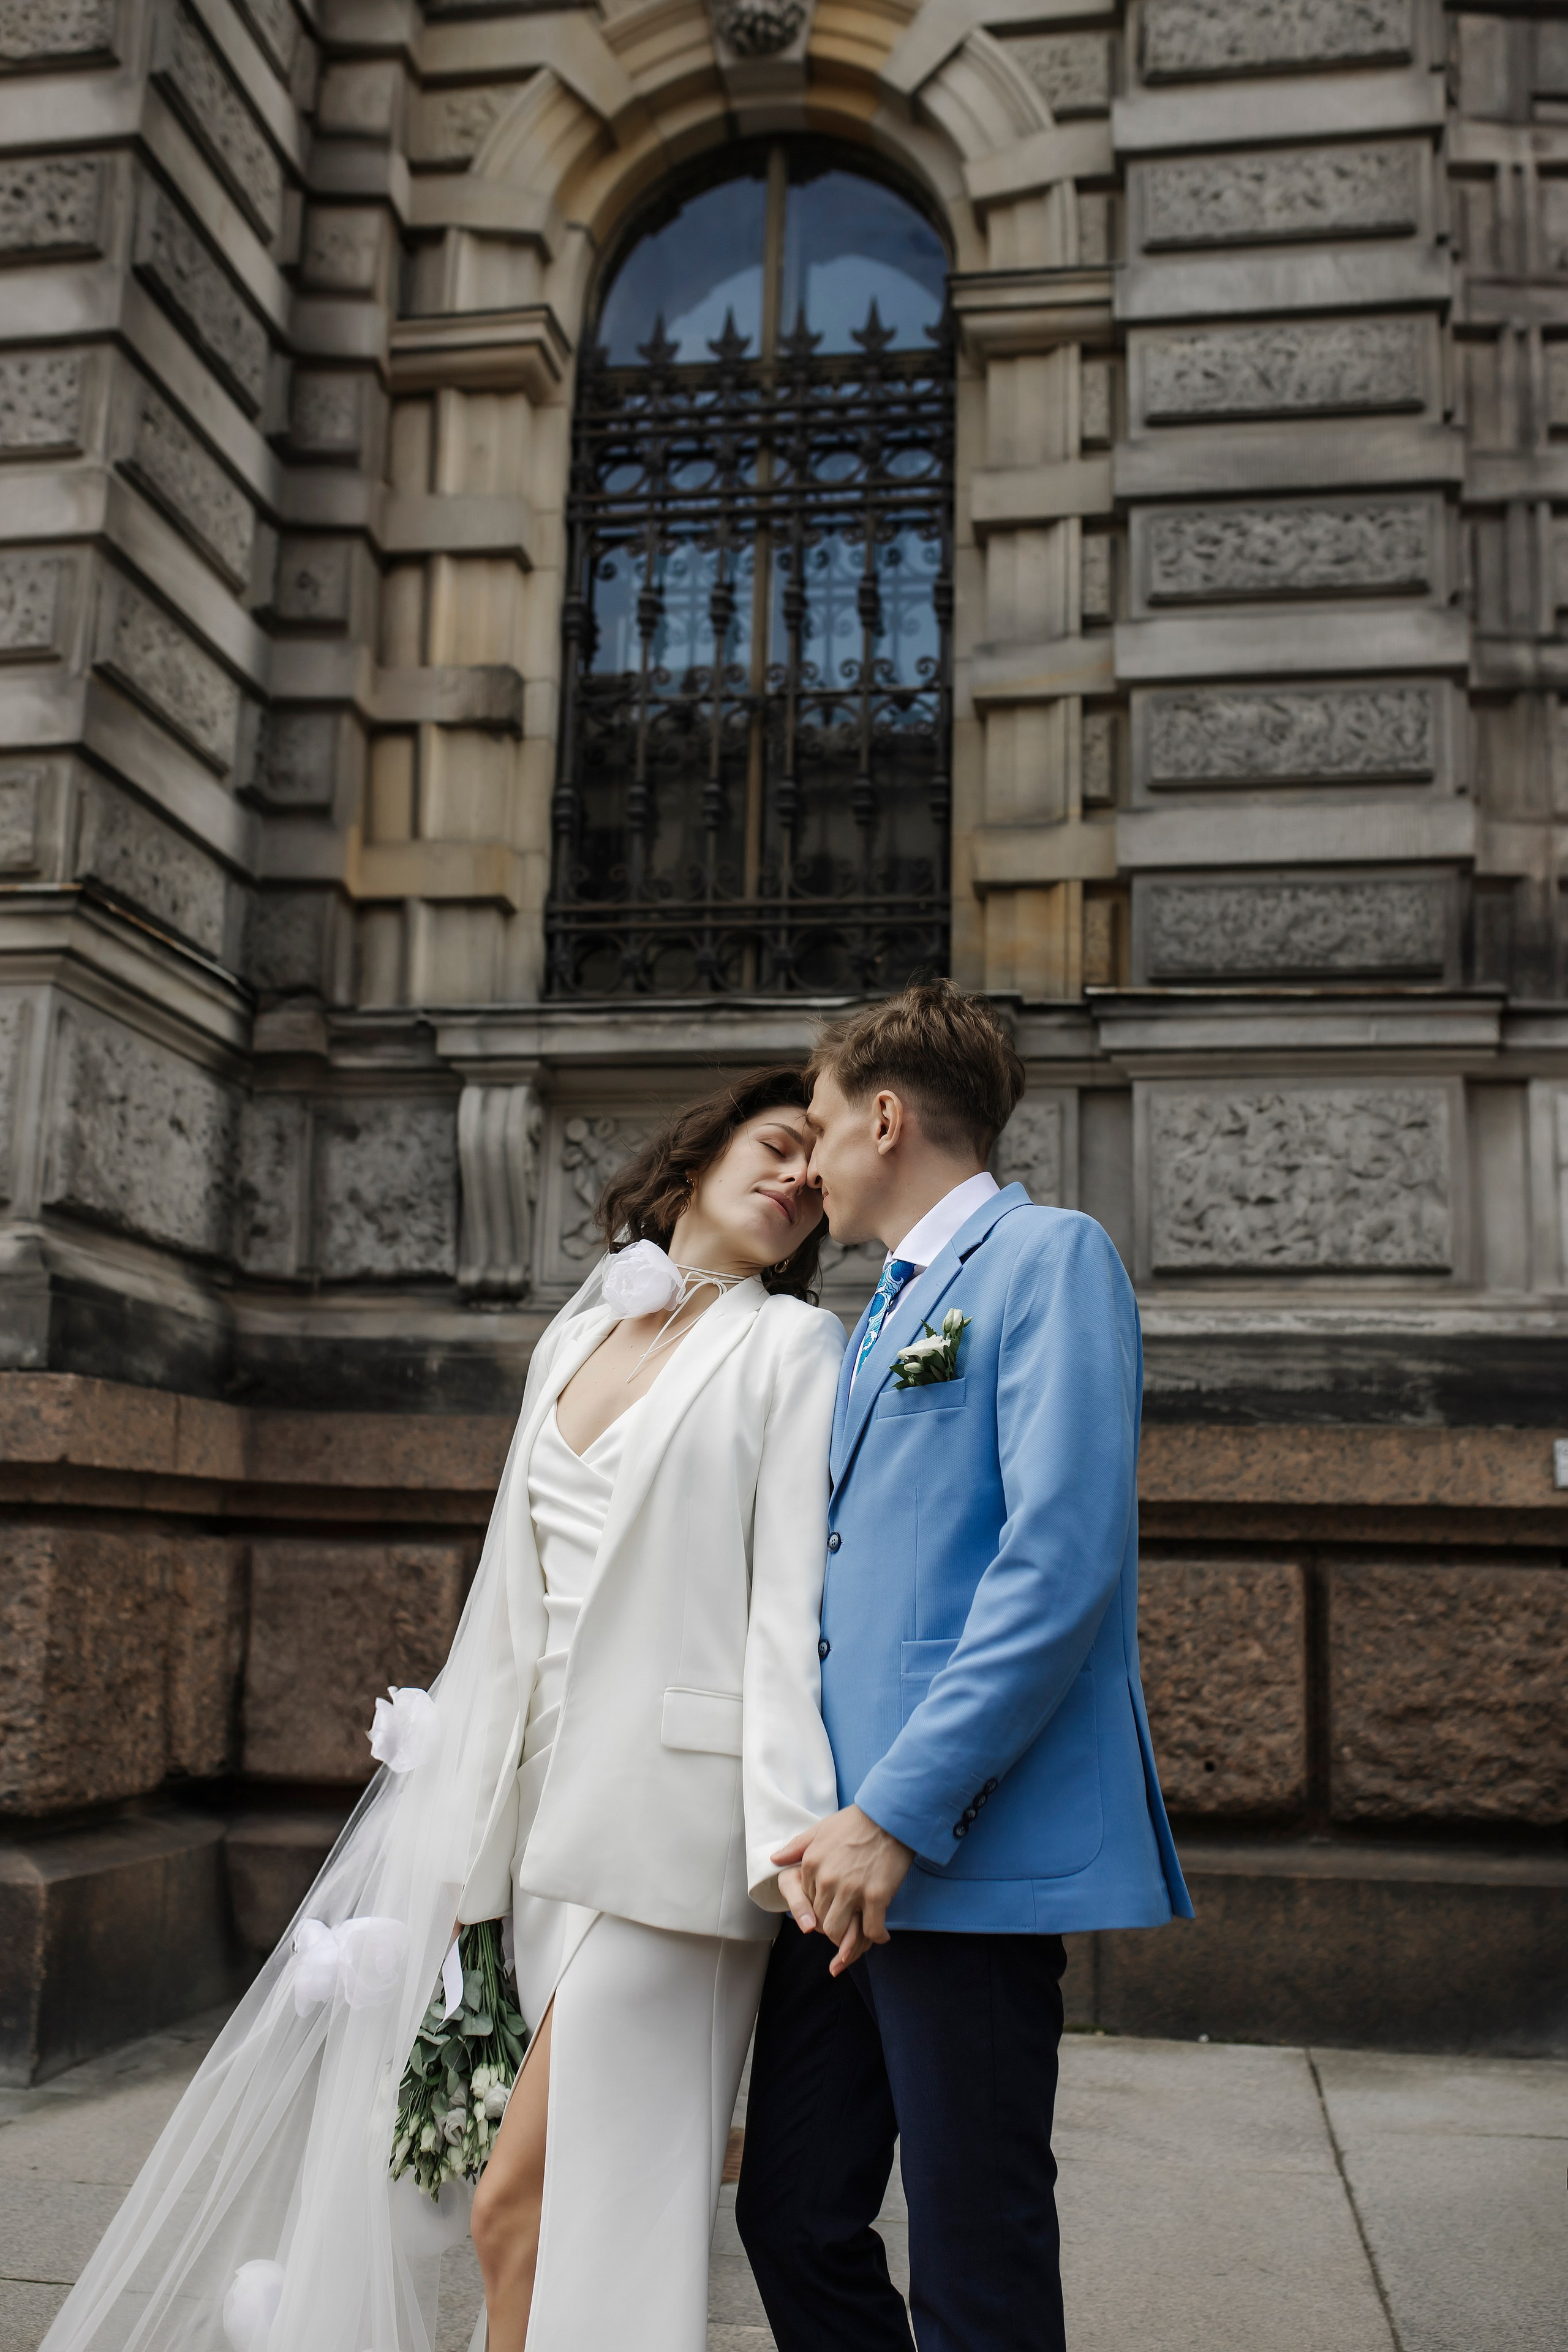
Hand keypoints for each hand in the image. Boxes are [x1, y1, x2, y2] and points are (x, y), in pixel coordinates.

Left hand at [772, 1807, 912, 1976]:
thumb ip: (796, 1847)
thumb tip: (774, 1859)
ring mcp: (851, 1889)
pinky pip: (870, 1930)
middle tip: (847, 1925)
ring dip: (849, 1939)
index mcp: (811, 1865)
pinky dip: (876, 1937)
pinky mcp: (875, 1896)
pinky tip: (881, 1935)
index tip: (833, 1909)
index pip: (806, 1903)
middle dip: (831, 1927)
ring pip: (839, 1932)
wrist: (889, 1815)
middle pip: (820, 1921)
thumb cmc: (856, 1821)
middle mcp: (827, 1880)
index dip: (818, 1910)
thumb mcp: (820, 1829)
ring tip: (859, 1933)